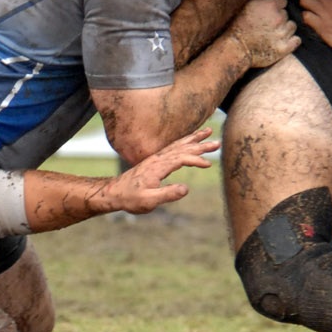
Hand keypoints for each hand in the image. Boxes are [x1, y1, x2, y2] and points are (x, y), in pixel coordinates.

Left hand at [96, 128, 218, 213]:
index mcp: (158, 166)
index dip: (195, 160)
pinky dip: (185, 141)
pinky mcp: (156, 160)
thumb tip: (186, 188)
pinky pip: (174, 147)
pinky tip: (190, 141)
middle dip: (200, 144)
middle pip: (183, 148)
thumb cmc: (130, 198)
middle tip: (217, 142)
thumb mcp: (148, 201)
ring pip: (179, 144)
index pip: (181, 158)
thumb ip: (167, 194)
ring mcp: (157, 158)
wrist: (114, 192)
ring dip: (194, 138)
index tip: (207, 164)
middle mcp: (158, 158)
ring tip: (208, 131)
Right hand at [227, 0, 300, 68]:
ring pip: (293, 26)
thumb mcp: (250, 4)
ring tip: (273, 33)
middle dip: (280, 18)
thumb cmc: (241, 24)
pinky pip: (296, 40)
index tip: (268, 13)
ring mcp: (282, 34)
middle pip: (288, 14)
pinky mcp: (284, 48)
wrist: (236, 48)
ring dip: (286, 29)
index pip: (284, 0)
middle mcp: (279, 18)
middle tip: (268, 24)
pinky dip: (291, 41)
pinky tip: (280, 41)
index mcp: (271, 6)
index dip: (277, 6)